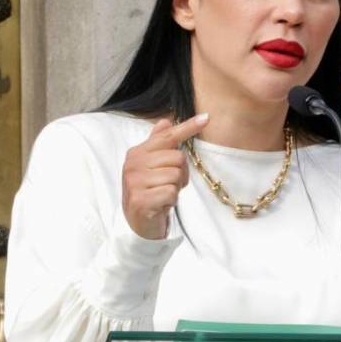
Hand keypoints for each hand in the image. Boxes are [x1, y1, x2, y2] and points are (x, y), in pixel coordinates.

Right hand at [122, 113, 208, 239]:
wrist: (137, 223)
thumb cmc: (149, 191)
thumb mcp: (152, 166)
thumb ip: (158, 143)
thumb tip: (165, 121)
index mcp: (137, 153)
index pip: (167, 137)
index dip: (188, 127)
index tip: (206, 118)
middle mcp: (133, 165)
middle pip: (177, 158)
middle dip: (180, 173)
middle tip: (169, 184)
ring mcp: (135, 182)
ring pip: (175, 175)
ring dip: (175, 188)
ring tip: (164, 194)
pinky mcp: (141, 200)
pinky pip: (171, 192)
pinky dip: (171, 200)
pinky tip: (162, 204)